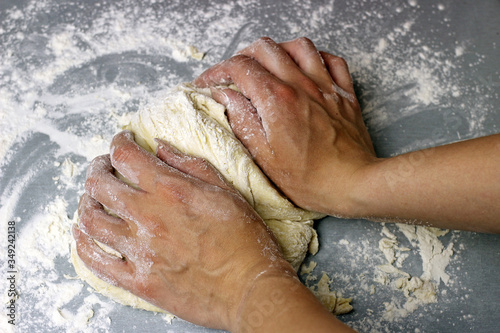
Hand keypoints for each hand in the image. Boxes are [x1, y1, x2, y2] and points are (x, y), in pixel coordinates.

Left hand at [73, 130, 294, 329]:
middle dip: (97, 169)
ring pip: (91, 221)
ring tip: (89, 199)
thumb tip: (161, 147)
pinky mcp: (138, 281)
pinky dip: (83, 245)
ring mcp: (140, 251)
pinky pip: (97, 262)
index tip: (121, 142)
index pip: (126, 156)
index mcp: (170, 191)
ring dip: (85, 203)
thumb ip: (190, 166)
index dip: (118, 143)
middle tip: (102, 167)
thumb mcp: (225, 191)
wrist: (250, 288)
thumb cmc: (244, 240)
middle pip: (100, 185)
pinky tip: (82, 236)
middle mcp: (148, 217)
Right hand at [194, 37, 376, 216]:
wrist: (354, 183)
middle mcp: (301, 85)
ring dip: (278, 49)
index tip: (209, 82)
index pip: (240, 68)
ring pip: (299, 46)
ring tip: (268, 64)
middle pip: (265, 48)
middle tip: (234, 72)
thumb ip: (242, 120)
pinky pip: (332, 60)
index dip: (218, 71)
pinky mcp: (344, 94)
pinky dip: (315, 57)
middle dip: (243, 55)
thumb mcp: (264, 157)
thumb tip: (224, 95)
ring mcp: (325, 87)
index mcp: (277, 101)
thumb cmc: (310, 178)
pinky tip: (306, 67)